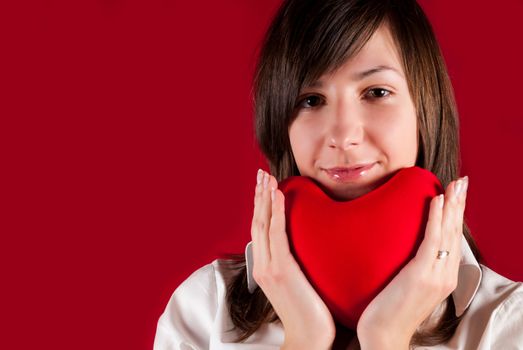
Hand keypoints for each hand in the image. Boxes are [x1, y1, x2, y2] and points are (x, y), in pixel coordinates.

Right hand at [251, 169, 335, 348]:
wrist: (309, 339)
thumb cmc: (311, 313)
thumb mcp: (301, 284)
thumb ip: (298, 264)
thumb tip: (309, 246)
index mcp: (267, 266)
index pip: (261, 228)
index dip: (261, 205)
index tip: (265, 186)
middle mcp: (264, 264)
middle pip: (258, 222)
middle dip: (259, 195)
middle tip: (261, 173)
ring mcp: (270, 267)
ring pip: (263, 224)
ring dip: (264, 198)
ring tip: (265, 177)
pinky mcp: (281, 270)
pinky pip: (276, 234)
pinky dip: (275, 212)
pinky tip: (277, 195)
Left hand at [356, 176, 468, 348]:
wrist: (383, 336)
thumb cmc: (388, 311)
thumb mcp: (406, 285)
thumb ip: (413, 267)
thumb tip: (404, 247)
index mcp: (442, 276)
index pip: (451, 239)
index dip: (455, 215)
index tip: (456, 193)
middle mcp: (445, 275)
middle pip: (454, 232)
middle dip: (459, 204)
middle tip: (462, 181)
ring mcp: (436, 275)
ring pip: (447, 233)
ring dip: (452, 206)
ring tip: (455, 185)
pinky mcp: (422, 275)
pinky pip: (432, 241)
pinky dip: (436, 219)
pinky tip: (437, 201)